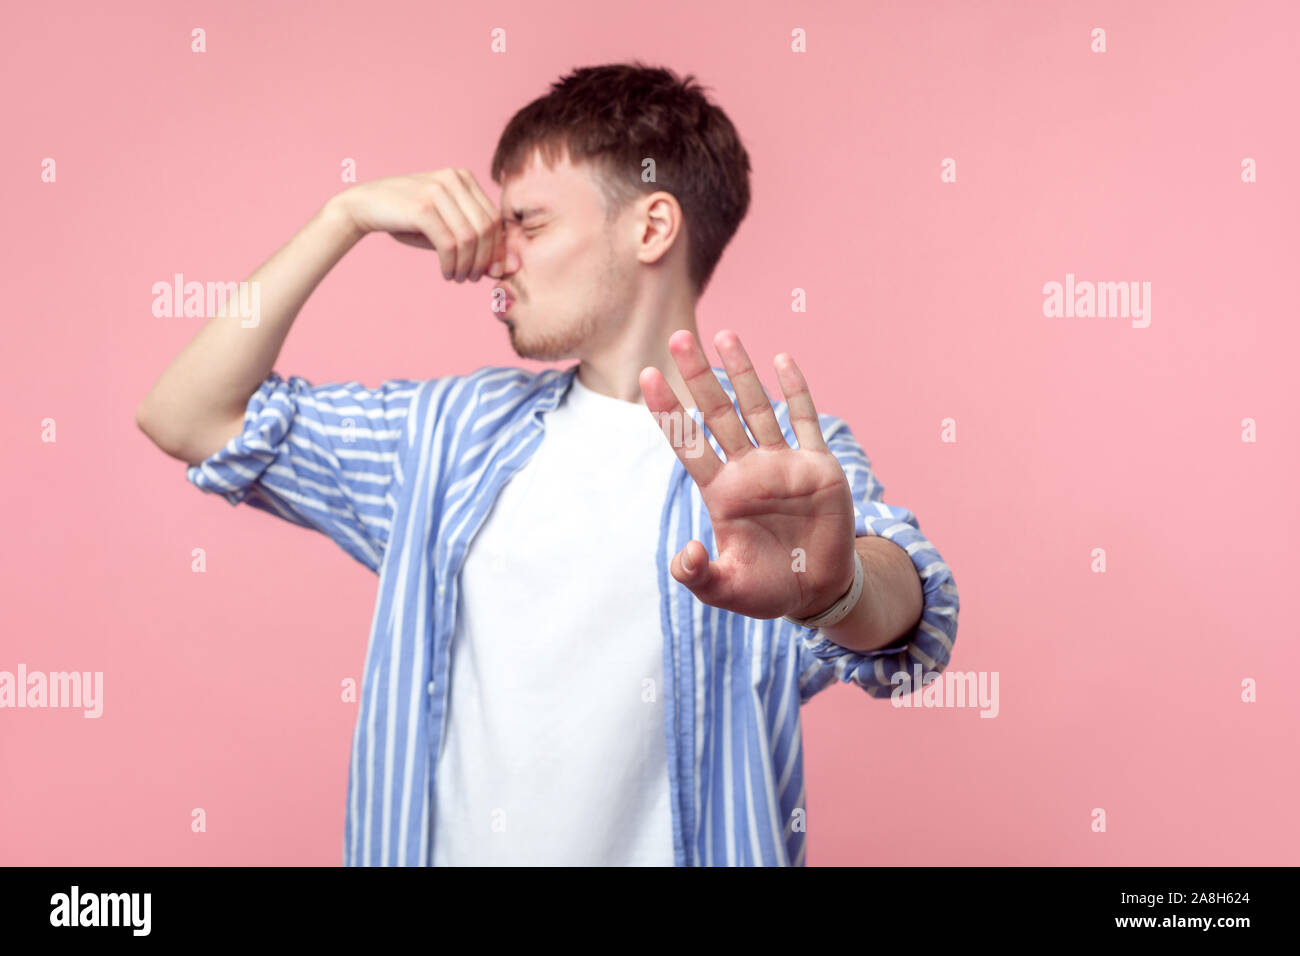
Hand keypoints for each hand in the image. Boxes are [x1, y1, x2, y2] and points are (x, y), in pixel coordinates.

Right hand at [331, 169, 517, 281]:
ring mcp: (438, 190)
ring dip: (467, 266)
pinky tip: (446, 273)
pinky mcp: (423, 207)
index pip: (495, 218)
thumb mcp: (447, 230)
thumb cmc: (409, 220)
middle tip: (473, 278)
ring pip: (470, 238)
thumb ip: (477, 244)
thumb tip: (510, 269)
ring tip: (458, 277)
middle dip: (484, 260)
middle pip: (487, 228)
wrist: (365, 206)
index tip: (491, 272)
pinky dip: (451, 264)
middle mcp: (454, 179)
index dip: (497, 249)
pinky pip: (449, 244)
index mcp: (464, 178)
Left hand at [638, 330, 856, 619]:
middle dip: (698, 376)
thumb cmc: (766, 589)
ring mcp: (783, 463)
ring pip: (757, 407)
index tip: (647, 376)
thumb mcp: (725, 589)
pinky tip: (782, 360)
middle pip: (718, 413)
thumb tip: (684, 552)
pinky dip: (795, 391)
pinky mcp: (818, 467)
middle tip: (678, 337)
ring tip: (725, 334)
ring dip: (741, 372)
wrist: (816, 591)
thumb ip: (698, 575)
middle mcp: (748, 469)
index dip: (669, 411)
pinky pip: (805, 421)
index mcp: (721, 492)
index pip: (688, 443)